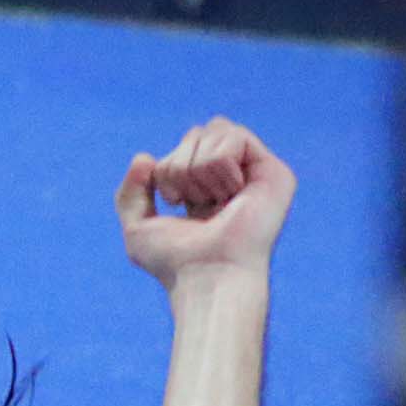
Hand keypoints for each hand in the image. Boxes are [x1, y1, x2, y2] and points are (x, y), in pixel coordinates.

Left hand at [116, 118, 294, 287]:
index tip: (176, 202)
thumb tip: (144, 156)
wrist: (206, 275)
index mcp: (209, 189)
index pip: (186, 145)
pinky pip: (235, 136)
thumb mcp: (137, 226)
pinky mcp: (275, 174)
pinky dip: (218, 164)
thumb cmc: (175, 262)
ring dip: (197, 168)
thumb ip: (131, 192)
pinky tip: (229, 194)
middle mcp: (235, 179)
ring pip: (215, 130)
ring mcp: (256, 175)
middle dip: (181, 166)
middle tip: (193, 202)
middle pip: (198, 132)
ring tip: (212, 201)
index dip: (168, 169)